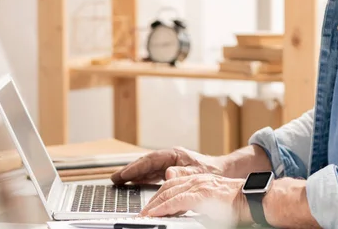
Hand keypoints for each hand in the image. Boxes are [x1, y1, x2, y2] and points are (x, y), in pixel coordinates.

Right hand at [111, 147, 225, 184]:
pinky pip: (153, 174)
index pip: (151, 160)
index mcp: (175, 154)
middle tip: (115, 178)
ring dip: (134, 174)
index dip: (136, 167)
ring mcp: (170, 163)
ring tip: (119, 181)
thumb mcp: (198, 173)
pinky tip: (135, 183)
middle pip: (146, 163)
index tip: (124, 174)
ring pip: (148, 168)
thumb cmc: (212, 171)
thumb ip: (183, 173)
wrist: (222, 171)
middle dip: (130, 170)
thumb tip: (167, 173)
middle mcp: (170, 157)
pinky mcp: (172, 170)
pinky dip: (143, 178)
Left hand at [139, 173, 249, 224]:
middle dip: (152, 200)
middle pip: (167, 187)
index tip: (150, 207)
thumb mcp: (213, 201)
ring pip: (169, 193)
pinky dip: (164, 208)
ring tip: (145, 214)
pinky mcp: (202, 195)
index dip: (159, 196)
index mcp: (200, 181)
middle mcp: (197, 180)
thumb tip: (186, 212)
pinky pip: (177, 201)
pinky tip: (156, 214)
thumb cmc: (239, 203)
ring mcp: (199, 186)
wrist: (253, 198)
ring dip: (154, 204)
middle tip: (143, 212)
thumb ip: (198, 203)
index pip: (173, 185)